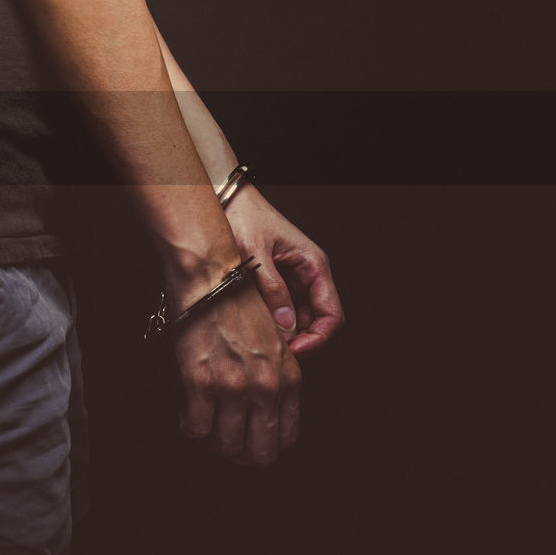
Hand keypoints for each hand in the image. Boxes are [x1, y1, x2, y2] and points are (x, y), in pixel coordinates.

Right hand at [171, 276, 301, 466]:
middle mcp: (266, 386)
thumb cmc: (237, 302)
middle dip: (241, 455)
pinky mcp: (201, 381)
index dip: (266, 448)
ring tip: (204, 428)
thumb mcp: (273, 340)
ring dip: (212, 443)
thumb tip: (262, 409)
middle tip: (225, 447)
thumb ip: (275, 375)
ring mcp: (233, 386)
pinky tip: (188, 417)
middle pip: (259, 451)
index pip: (286, 437)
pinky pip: (196, 428)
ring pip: (225, 444)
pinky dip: (190, 428)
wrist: (210, 276)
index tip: (250, 445)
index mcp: (289, 377)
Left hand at [225, 186, 344, 354]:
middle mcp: (307, 275)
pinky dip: (270, 324)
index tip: (296, 353)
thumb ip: (271, 286)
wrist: (224, 199)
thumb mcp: (255, 252)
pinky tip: (254, 330)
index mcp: (313, 265)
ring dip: (284, 335)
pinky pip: (278, 311)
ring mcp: (291, 280)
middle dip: (299, 342)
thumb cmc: (243, 215)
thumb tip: (285, 324)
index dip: (318, 339)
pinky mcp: (273, 283)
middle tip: (274, 355)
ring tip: (261, 345)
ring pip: (297, 320)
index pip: (331, 314)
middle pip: (315, 322)